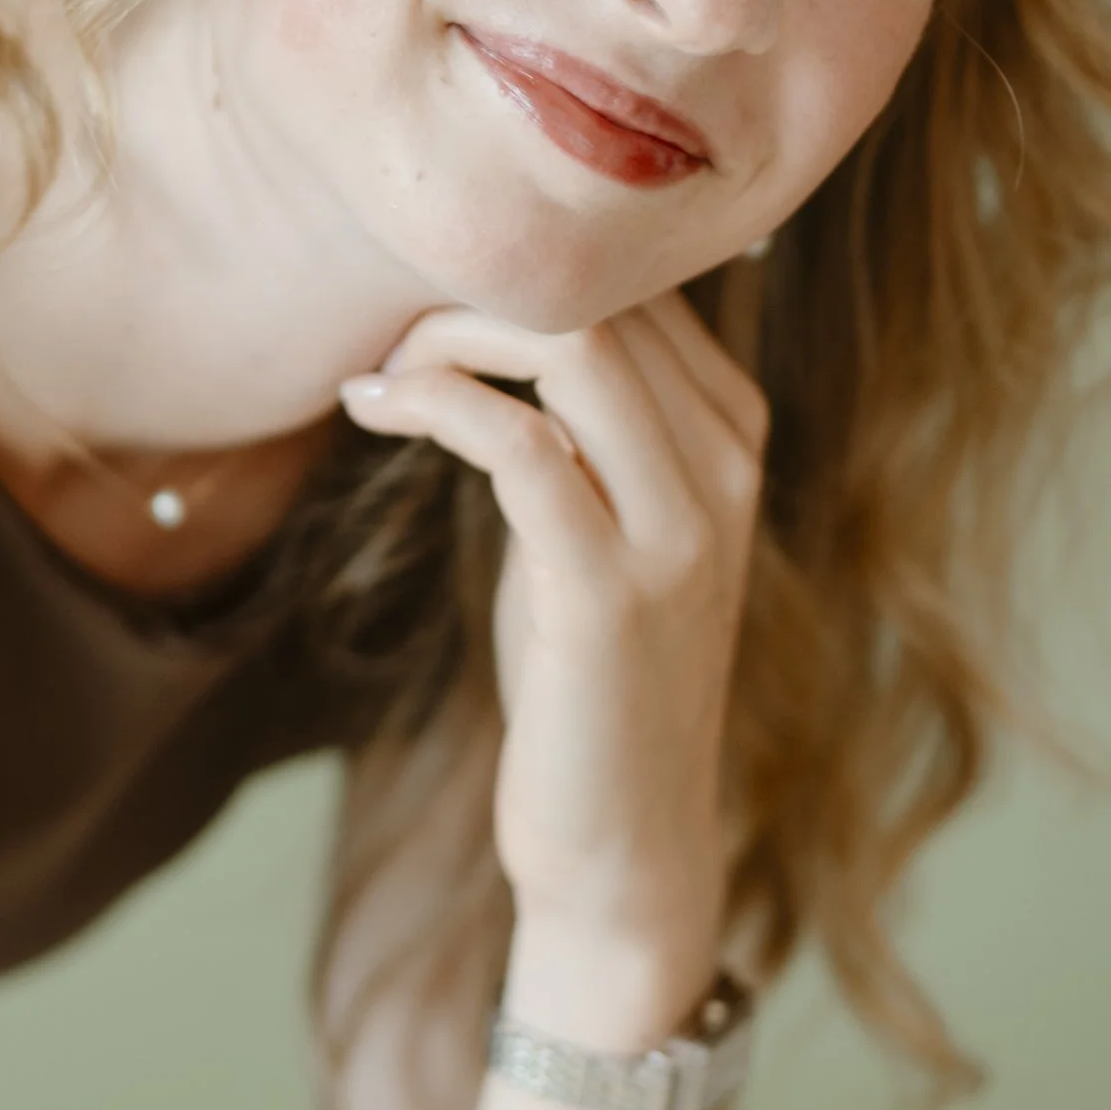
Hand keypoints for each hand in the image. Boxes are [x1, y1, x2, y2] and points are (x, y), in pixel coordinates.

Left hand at [338, 291, 766, 955]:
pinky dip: (433, 404)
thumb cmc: (591, 675)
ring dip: (444, 338)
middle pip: (603, 296)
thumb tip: (496, 314)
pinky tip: (376, 411)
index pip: (635, 280)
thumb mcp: (604, 523)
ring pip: (570, 347)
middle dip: (471, 293)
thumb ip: (584, 424)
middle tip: (389, 342)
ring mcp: (678, 531)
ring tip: (379, 378)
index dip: (519, 269)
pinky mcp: (608, 593)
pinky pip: (519, 443)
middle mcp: (727, 467)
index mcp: (734, 432)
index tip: (426, 309)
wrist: (624, 840)